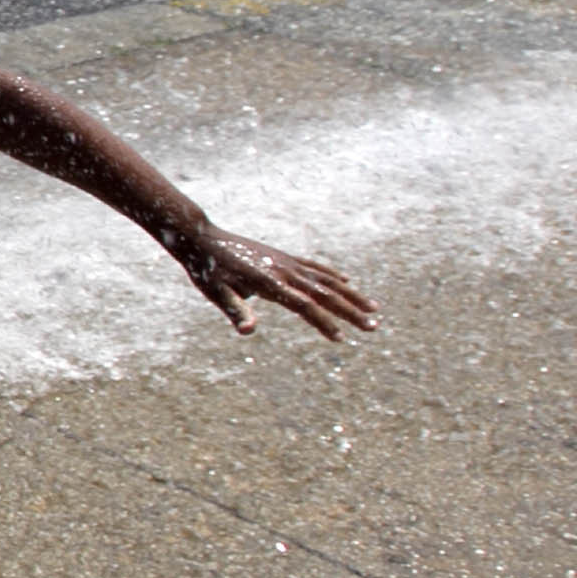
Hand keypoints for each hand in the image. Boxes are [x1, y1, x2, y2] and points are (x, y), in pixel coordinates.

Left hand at [172, 226, 377, 341]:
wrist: (202, 238)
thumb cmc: (207, 270)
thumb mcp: (217, 293)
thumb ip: (235, 311)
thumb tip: (248, 331)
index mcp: (271, 283)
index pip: (305, 307)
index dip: (324, 323)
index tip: (341, 339)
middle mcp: (284, 271)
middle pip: (325, 294)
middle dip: (351, 312)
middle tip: (374, 328)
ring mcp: (286, 262)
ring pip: (327, 280)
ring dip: (352, 295)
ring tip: (374, 309)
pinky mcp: (282, 257)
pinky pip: (314, 267)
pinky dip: (332, 275)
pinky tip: (346, 283)